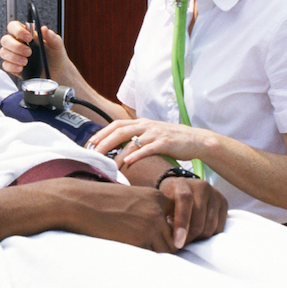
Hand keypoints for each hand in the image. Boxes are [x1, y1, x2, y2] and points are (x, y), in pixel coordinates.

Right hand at [0, 19, 67, 77]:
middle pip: (5, 40)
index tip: (28, 37)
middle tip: (29, 52)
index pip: (14, 26)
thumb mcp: (57, 44)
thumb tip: (44, 29)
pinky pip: (6, 65)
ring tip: (26, 62)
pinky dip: (12, 67)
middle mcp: (18, 43)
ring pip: (3, 52)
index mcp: (27, 34)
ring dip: (14, 57)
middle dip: (16, 46)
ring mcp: (14, 55)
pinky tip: (21, 68)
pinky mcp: (14, 67)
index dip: (18, 30)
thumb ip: (52, 36)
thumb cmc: (55, 56)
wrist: (58, 73)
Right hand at [46, 179, 180, 252]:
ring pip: (166, 250)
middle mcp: (157, 211)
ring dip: (154, 252)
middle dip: (164, 245)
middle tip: (147, 245)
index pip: (178, 219)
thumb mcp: (132, 197)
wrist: (81, 202)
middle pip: (174, 238)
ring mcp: (150, 225)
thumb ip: (149, 209)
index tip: (160, 234)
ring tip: (137, 246)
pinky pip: (151, 256)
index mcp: (156, 197)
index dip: (171, 230)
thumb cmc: (102, 200)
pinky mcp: (139, 240)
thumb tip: (162, 229)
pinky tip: (129, 247)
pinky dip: (143, 256)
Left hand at [88, 119, 206, 167]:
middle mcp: (146, 126)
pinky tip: (128, 162)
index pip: (116, 124)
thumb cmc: (172, 140)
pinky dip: (137, 155)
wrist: (196, 140)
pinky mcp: (165, 143)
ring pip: (132, 141)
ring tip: (108, 164)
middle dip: (104, 143)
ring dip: (117, 153)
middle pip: (120, 131)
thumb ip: (136, 138)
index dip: (102, 133)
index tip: (90, 144)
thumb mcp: (151, 135)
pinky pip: (148, 149)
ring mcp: (155, 133)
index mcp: (141, 123)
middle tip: (93, 155)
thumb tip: (117, 148)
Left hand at [159, 177, 226, 247]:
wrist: (182, 188)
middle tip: (181, 244)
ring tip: (188, 237)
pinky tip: (199, 232)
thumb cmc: (169, 199)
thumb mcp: (162, 204)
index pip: (185, 200)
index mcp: (183, 184)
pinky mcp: (224, 202)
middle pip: (199, 221)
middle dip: (190, 237)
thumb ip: (164, 217)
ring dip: (199, 237)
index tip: (178, 242)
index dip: (182, 222)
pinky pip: (219, 227)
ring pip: (210, 227)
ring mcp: (215, 194)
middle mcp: (202, 186)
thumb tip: (168, 239)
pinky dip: (209, 235)